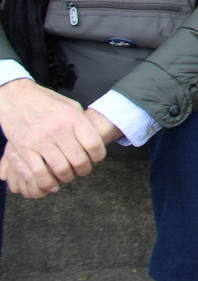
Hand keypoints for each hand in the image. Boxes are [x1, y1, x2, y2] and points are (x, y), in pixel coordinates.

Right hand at [0, 80, 108, 197]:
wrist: (16, 97)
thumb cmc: (46, 101)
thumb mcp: (71, 106)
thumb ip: (83, 123)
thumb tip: (96, 141)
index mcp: (72, 118)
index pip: (93, 144)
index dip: (98, 156)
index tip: (95, 158)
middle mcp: (58, 130)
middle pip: (79, 160)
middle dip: (84, 169)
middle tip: (83, 169)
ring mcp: (40, 141)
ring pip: (61, 170)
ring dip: (68, 177)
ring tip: (68, 175)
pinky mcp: (23, 150)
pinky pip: (38, 173)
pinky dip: (47, 183)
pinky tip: (52, 183)